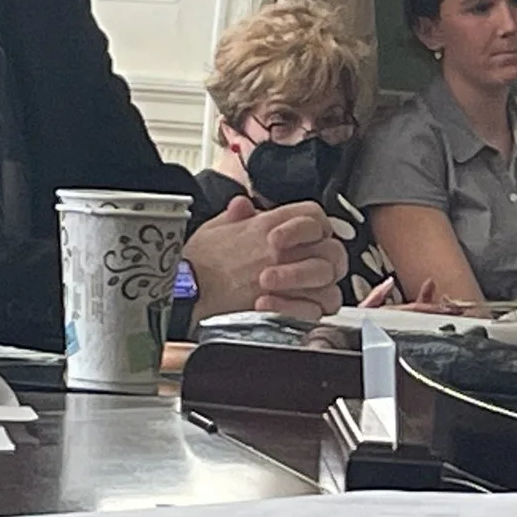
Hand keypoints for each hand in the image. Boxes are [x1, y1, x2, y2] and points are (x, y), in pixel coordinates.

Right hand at [185, 198, 347, 322]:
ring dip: (322, 287)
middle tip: (317, 268)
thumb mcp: (214, 228)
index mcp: (267, 225)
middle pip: (331, 248)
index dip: (318, 226)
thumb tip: (243, 206)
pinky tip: (299, 309)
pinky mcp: (283, 305)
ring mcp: (283, 277)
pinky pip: (316, 309)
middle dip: (328, 259)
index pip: (314, 214)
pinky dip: (312, 310)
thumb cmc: (195, 264)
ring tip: (307, 291)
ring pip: (329, 281)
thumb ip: (236, 216)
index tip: (313, 238)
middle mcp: (280, 249)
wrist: (185, 293)